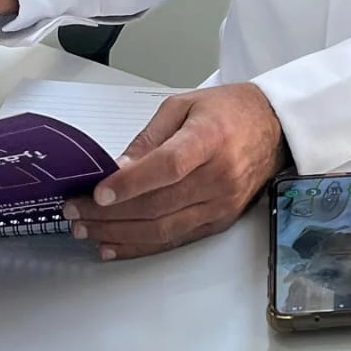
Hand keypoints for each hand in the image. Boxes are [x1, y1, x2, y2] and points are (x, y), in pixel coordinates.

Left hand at [64, 83, 287, 260]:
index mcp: (211, 138)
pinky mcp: (220, 221)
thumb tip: (117, 168)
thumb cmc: (228, 111)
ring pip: (163, 228)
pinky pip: (176, 239)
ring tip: (86, 230)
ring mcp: (222, 203)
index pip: (169, 166)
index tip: (99, 191)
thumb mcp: (185, 105)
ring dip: (119, 233)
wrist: (274, 127)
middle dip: (110, 213)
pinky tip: (114, 245)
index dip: (132, 182)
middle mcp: (220, 175)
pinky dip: (141, 246)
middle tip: (76, 211)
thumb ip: (149, 137)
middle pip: (159, 204)